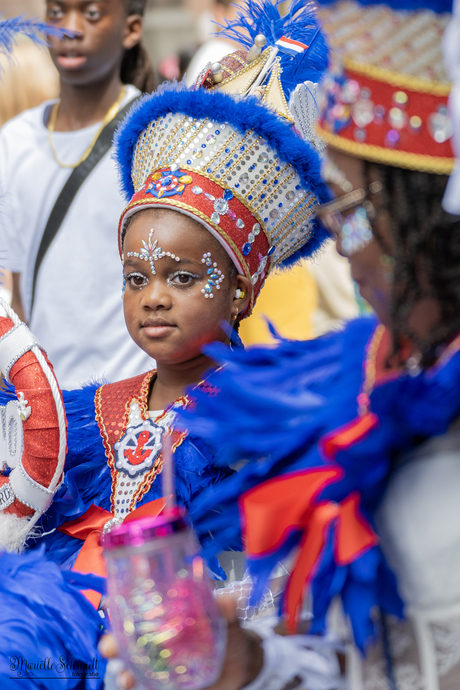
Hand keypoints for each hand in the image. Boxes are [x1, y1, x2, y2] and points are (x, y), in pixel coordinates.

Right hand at [98, 595, 263, 689]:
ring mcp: (159, 660)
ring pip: (130, 663)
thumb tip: (227, 600)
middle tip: (109, 647)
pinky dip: (133, 684)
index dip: (121, 604)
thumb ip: (227, 612)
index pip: (138, 605)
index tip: (110, 604)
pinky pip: (144, 683)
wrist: (239, 666)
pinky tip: (131, 687)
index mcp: (169, 614)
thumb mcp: (229, 621)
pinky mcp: (163, 681)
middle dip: (113, 640)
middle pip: (127, 636)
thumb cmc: (229, 635)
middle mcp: (158, 636)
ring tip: (125, 678)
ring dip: (122, 669)